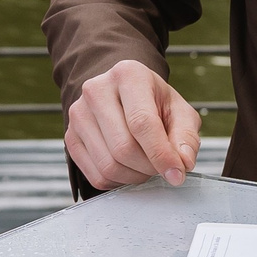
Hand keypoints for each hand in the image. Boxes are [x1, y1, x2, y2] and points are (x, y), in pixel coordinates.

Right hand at [66, 58, 200, 188]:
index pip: (142, 122)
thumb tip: (182, 163)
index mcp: (128, 74)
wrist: (125, 95)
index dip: (161, 154)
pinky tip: (129, 169)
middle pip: (123, 147)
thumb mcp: (179, 111)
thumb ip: (185, 136)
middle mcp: (97, 90)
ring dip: (134, 176)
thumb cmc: (154, 102)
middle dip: (149, 168)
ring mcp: (79, 113)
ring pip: (108, 165)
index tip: (177, 174)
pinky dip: (117, 181)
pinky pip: (95, 174)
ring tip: (146, 167)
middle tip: (162, 169)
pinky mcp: (70, 136)